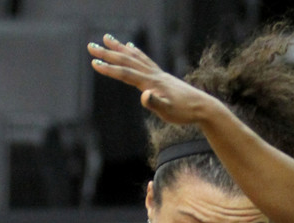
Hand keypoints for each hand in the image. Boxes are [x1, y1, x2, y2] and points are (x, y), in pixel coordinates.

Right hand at [88, 35, 220, 125]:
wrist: (203, 108)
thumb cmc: (185, 113)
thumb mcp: (169, 113)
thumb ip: (156, 103)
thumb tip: (144, 95)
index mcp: (152, 83)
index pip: (126, 74)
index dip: (110, 69)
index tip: (94, 63)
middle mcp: (154, 75)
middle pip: (127, 61)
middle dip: (108, 54)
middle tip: (90, 46)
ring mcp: (158, 74)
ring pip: (135, 57)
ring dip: (119, 48)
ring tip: (107, 38)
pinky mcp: (162, 76)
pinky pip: (145, 60)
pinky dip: (135, 52)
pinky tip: (130, 47)